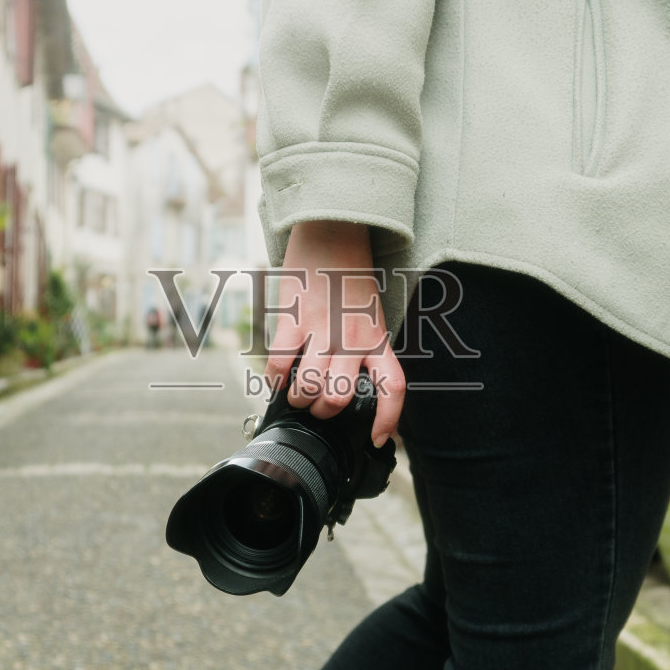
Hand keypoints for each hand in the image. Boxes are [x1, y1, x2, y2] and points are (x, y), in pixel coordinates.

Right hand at [266, 221, 403, 446]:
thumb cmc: (351, 277)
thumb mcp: (371, 315)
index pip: (394, 389)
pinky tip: (277, 376)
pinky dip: (275, 379)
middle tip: (318, 405)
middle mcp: (353, 337)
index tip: (380, 440)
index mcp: (377, 338)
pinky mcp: (294, 317)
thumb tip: (350, 384)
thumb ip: (365, 348)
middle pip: (341, 398)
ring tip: (296, 392)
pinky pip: (280, 363)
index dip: (388, 420)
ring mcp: (322, 329)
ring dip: (298, 399)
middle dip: (324, 411)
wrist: (333, 230)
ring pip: (309, 388)